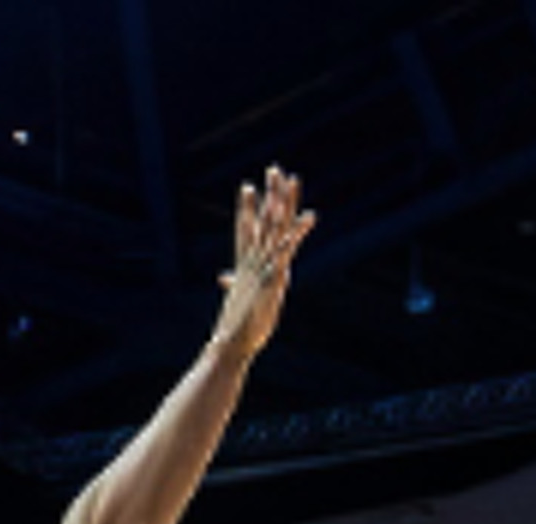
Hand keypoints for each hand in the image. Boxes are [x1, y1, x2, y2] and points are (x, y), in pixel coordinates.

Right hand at [211, 168, 313, 359]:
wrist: (232, 343)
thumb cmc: (236, 327)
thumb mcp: (238, 299)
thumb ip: (234, 284)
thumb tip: (225, 279)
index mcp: (245, 264)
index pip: (245, 229)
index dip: (246, 208)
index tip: (247, 187)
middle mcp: (253, 259)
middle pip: (262, 219)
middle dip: (269, 194)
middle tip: (274, 169)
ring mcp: (263, 265)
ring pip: (275, 226)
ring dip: (284, 202)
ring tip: (291, 179)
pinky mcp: (274, 276)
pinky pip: (289, 248)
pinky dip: (300, 231)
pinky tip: (311, 217)